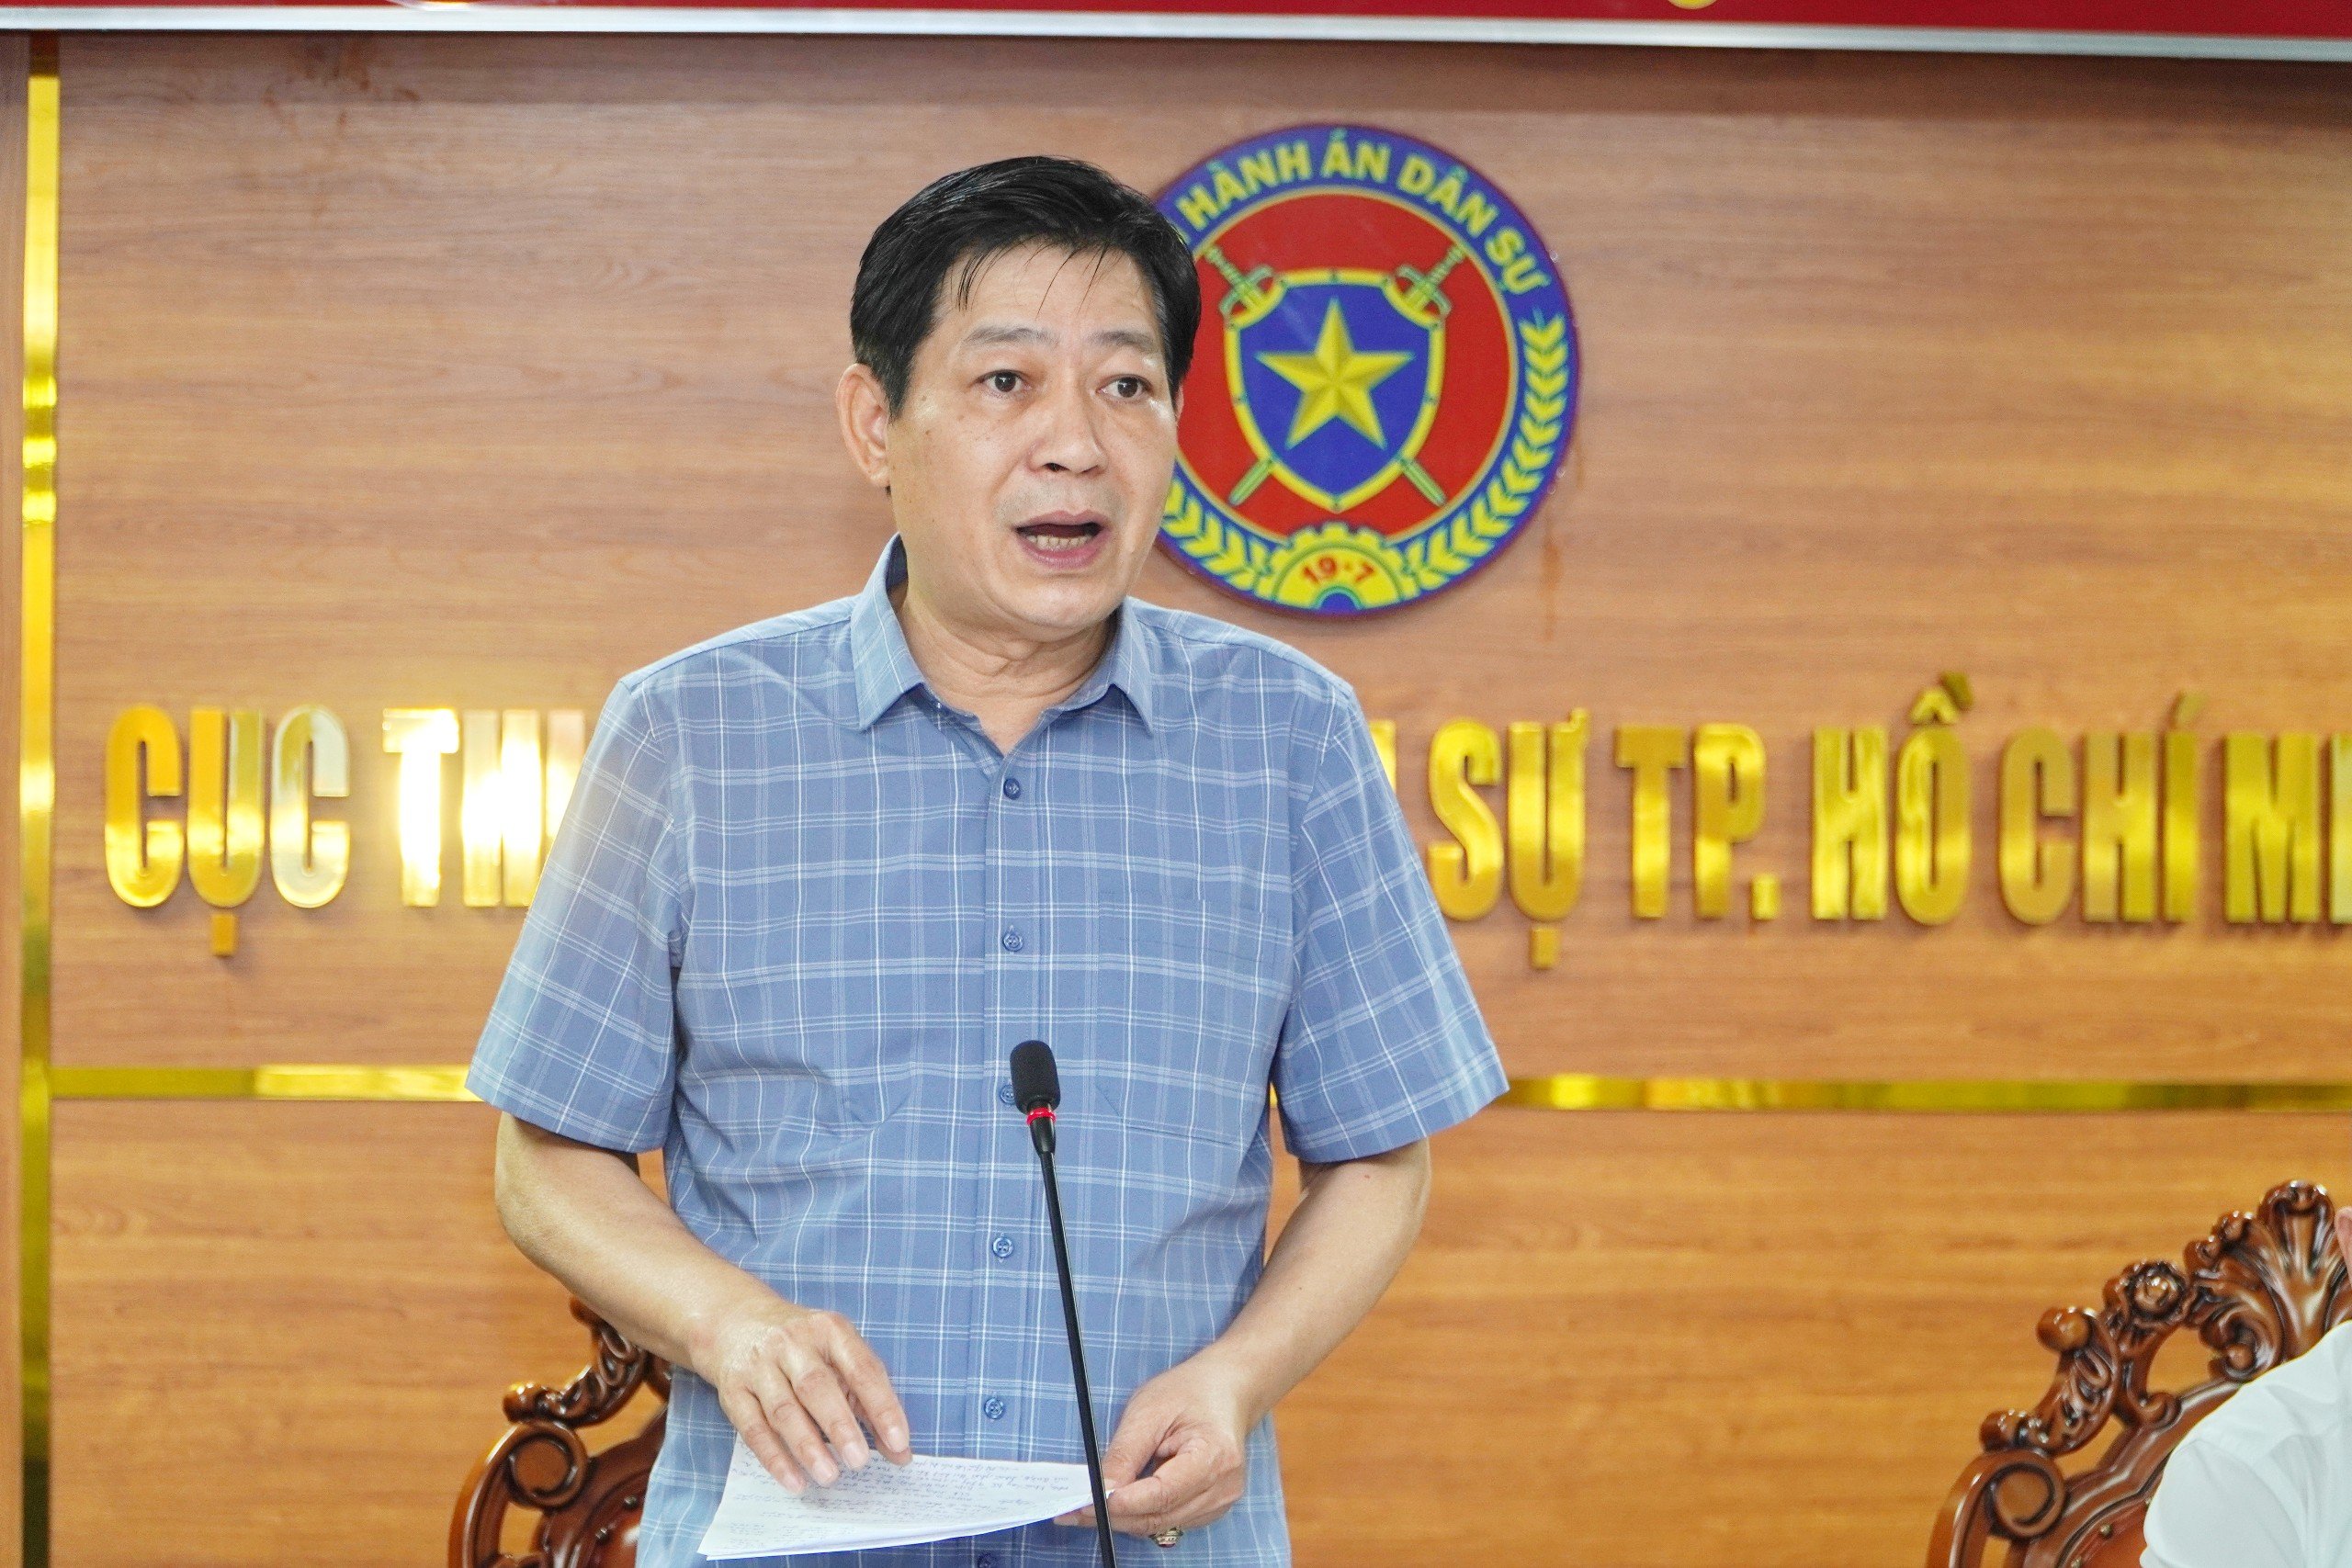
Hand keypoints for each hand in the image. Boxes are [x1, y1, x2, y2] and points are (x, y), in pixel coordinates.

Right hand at [693, 1296, 913, 1492]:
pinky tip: (794, 1480)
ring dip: (807, 1447)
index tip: (898, 1441)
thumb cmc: (803, 1347)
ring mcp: (759, 1365)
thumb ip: (870, 1403)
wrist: (737, 1322)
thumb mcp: (839, 1356)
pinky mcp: (734, 1390)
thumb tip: (900, 1452)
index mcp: (830, 1330)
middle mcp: (792, 1343)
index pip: (861, 1368)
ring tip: (829, 1475)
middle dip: (839, 1426)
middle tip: (859, 1461)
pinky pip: (753, 1428)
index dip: (881, 1405)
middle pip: (816, 1386)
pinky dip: (775, 1458)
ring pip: (783, 1410)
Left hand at [1054, 1353, 1255, 1537]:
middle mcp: (1223, 1486)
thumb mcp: (1149, 1410)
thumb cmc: (1189, 1391)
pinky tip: (1120, 1501)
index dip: (1123, 1503)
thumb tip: (1101, 1490)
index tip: (1087, 1502)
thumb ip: (1125, 1453)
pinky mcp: (1211, 1507)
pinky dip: (1141, 1513)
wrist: (1227, 1389)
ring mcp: (1221, 1500)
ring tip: (1089, 1505)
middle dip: (1113, 1515)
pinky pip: (1169, 1519)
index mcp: (1214, 1455)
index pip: (1162, 1493)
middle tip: (1072, 1511)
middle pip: (1159, 1515)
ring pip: (1161, 1523)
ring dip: (1124, 1518)